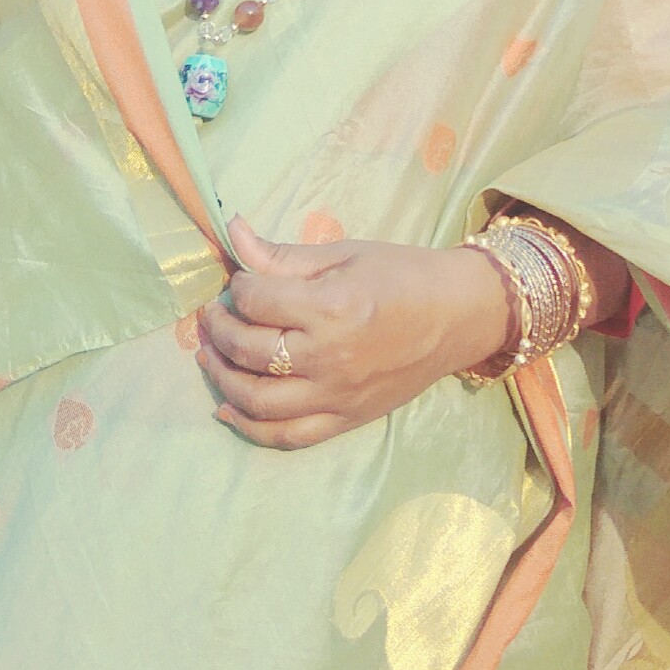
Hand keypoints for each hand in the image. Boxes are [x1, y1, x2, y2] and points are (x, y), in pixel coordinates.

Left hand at [196, 217, 513, 448]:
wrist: (459, 315)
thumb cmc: (403, 274)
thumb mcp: (344, 254)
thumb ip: (283, 255)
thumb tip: (232, 232)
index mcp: (333, 307)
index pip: (258, 300)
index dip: (238, 287)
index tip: (240, 281)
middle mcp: (331, 357)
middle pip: (250, 351)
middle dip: (219, 330)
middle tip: (213, 316)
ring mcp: (338, 395)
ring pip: (258, 401)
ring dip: (223, 378)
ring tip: (210, 357)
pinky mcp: (346, 419)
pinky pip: (287, 436)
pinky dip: (250, 428)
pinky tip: (227, 410)